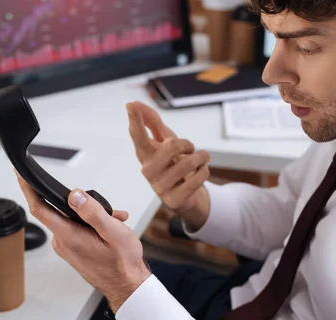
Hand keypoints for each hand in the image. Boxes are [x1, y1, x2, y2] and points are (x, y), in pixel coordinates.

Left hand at [16, 174, 150, 312]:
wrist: (128, 288)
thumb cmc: (123, 264)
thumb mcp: (114, 232)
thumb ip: (93, 212)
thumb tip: (75, 195)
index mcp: (69, 237)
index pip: (40, 209)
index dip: (28, 189)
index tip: (21, 175)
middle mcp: (63, 242)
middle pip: (61, 210)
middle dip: (84, 204)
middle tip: (108, 210)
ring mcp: (66, 247)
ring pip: (72, 219)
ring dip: (93, 215)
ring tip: (114, 222)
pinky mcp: (72, 249)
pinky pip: (76, 228)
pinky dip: (92, 224)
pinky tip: (109, 228)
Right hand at [127, 101, 210, 230]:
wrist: (187, 196)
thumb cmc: (173, 164)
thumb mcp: (164, 141)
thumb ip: (151, 122)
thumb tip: (133, 103)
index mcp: (144, 155)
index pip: (138, 135)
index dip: (135, 120)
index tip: (131, 105)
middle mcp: (148, 171)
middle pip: (171, 145)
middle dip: (187, 144)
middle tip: (189, 148)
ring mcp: (159, 187)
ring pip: (189, 162)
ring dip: (201, 157)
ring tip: (201, 159)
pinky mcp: (174, 200)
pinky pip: (198, 177)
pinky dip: (204, 171)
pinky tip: (199, 173)